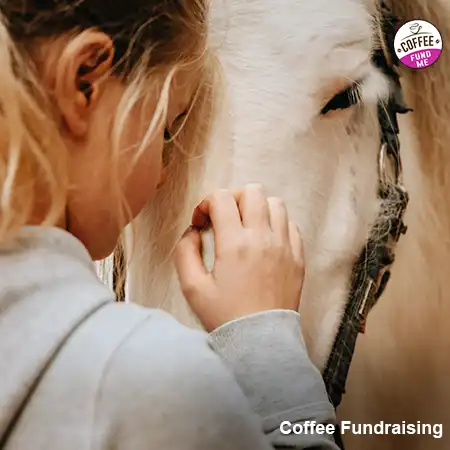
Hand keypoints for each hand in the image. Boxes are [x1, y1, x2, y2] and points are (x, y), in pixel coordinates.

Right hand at [174, 184, 304, 331]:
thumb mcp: (192, 288)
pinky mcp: (298, 258)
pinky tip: (264, 241)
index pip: (221, 198)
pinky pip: (291, 225)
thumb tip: (193, 231)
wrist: (260, 342)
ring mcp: (285, 246)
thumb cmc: (225, 316)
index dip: (205, 203)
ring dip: (257, 208)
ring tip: (246, 227)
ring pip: (276, 203)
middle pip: (252, 191)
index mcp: (235, 244)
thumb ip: (185, 252)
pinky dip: (276, 225)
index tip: (201, 223)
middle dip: (232, 199)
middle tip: (224, 219)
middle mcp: (263, 239)